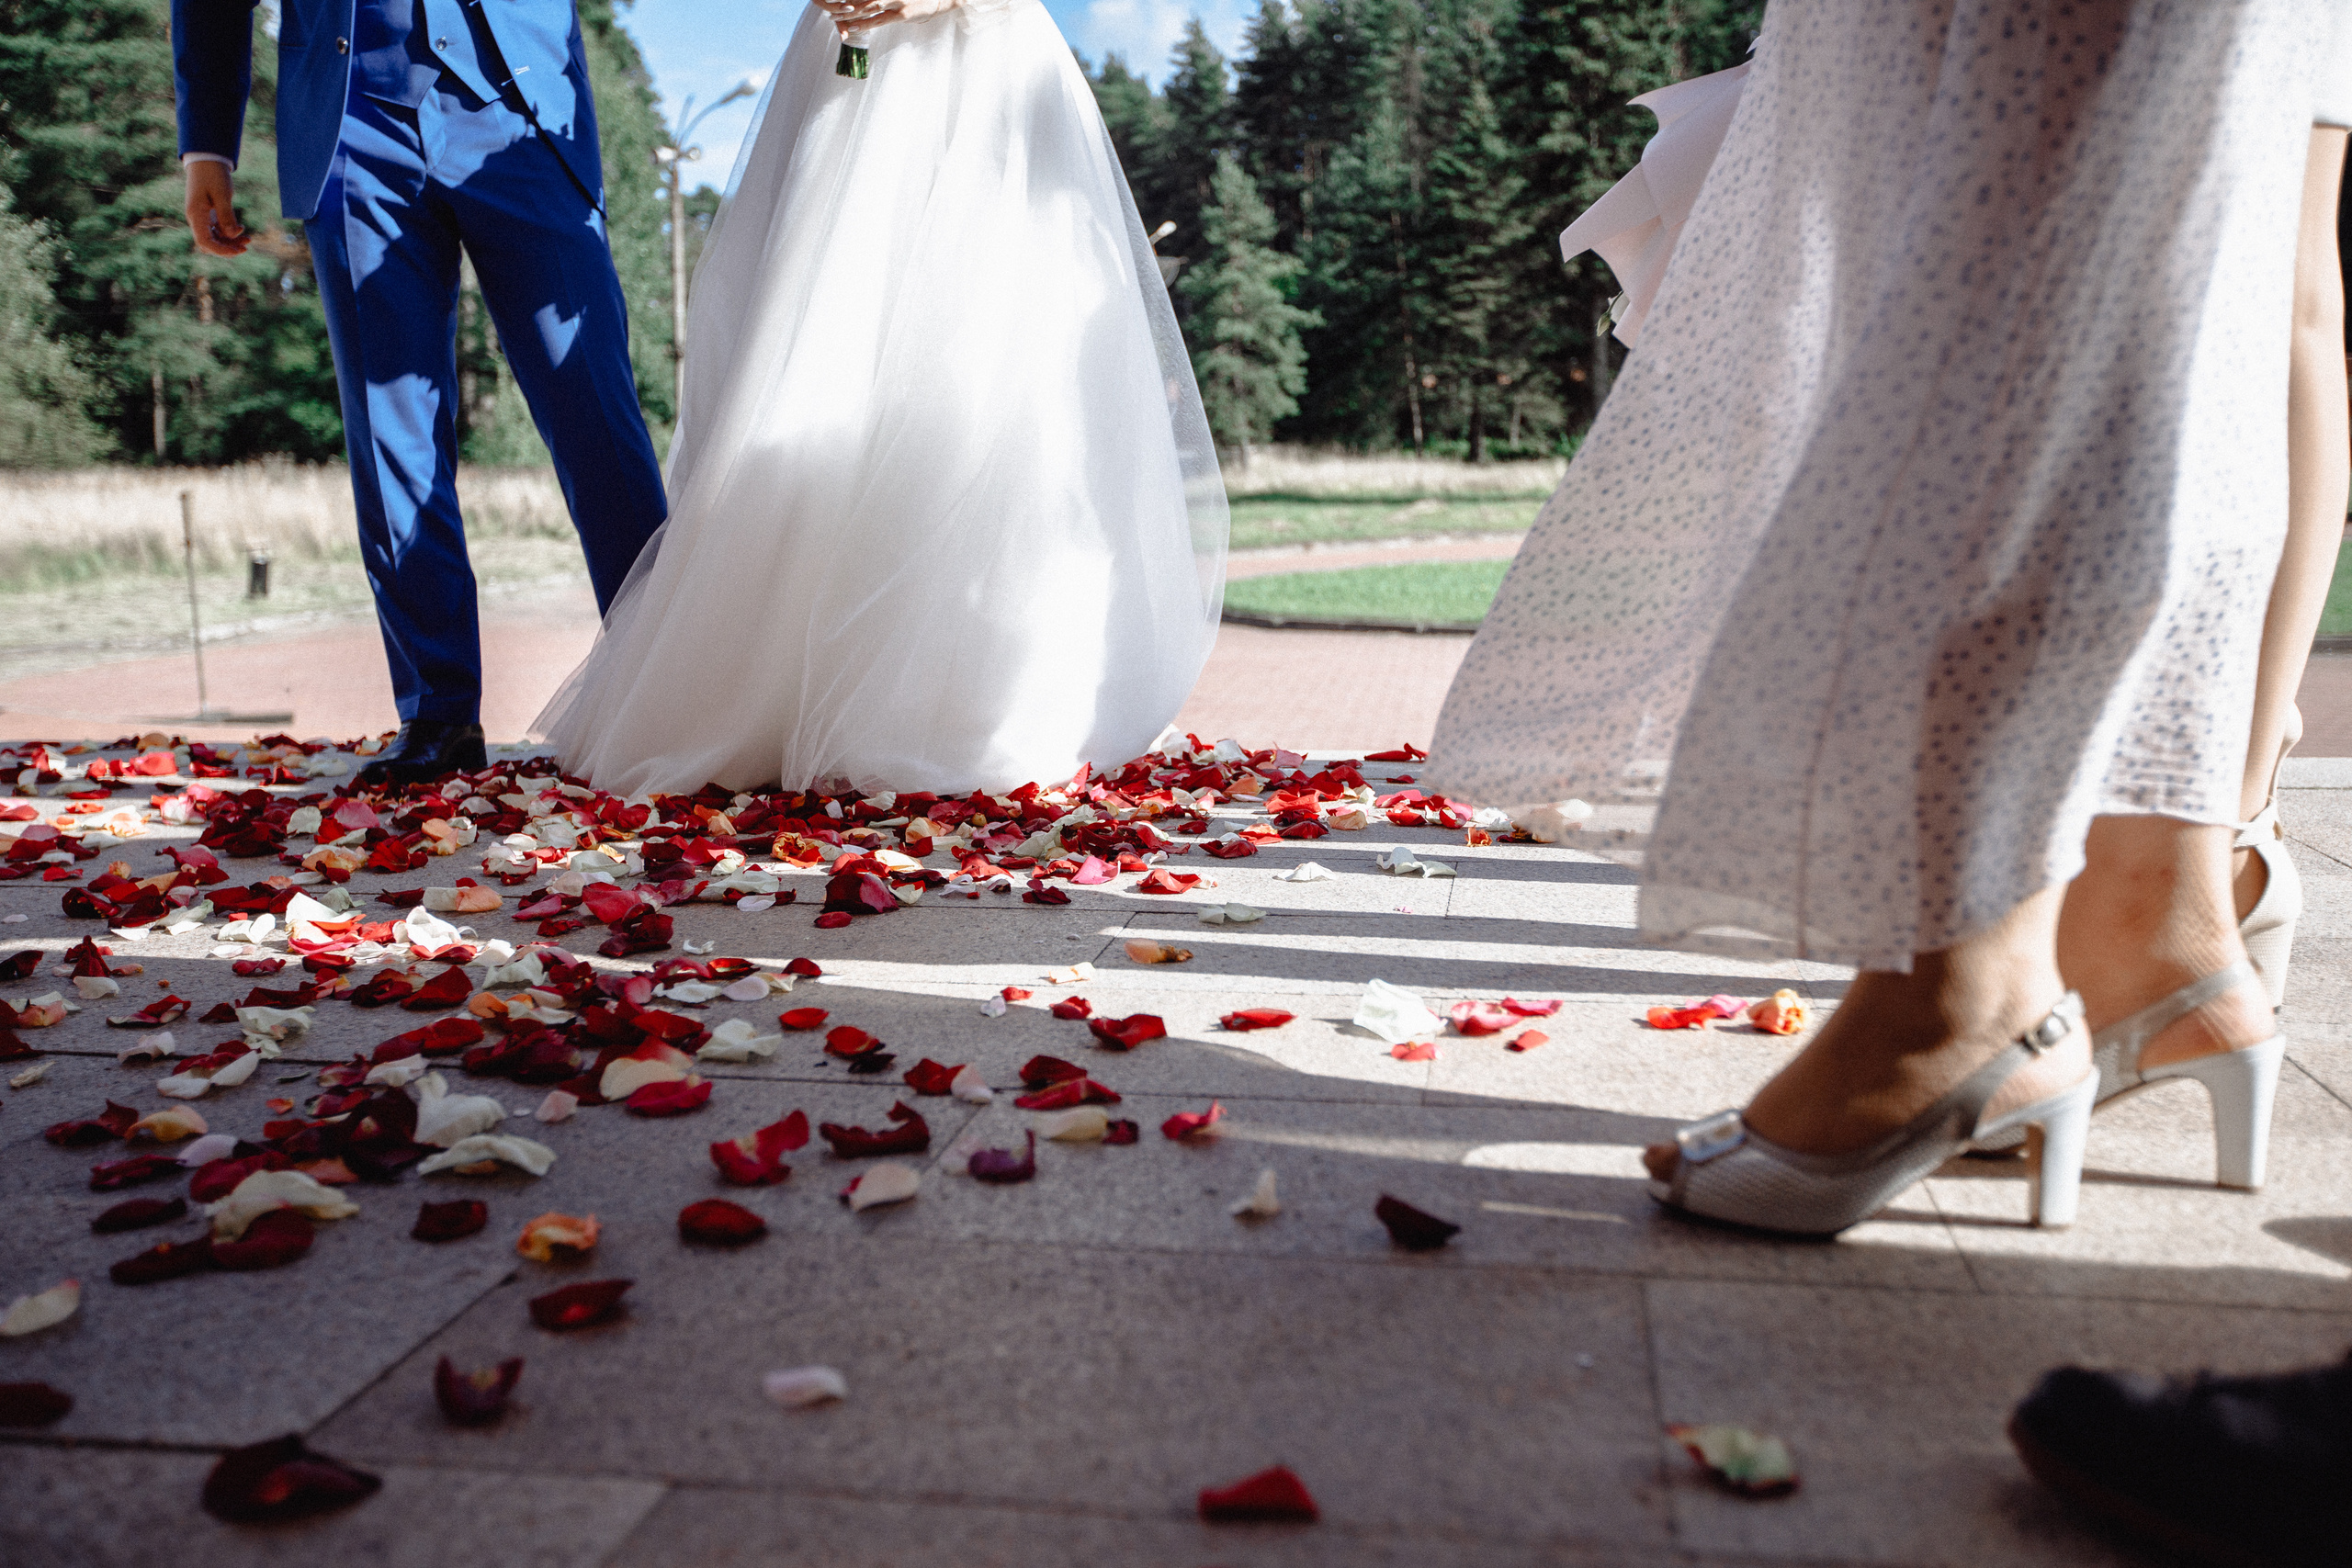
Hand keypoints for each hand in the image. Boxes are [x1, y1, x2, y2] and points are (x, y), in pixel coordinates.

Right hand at [184, 161, 248, 256]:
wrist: (207, 160)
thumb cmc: (213, 175)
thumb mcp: (223, 195)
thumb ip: (226, 216)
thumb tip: (232, 235)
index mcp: (195, 214)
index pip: (205, 242)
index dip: (221, 251)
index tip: (238, 250)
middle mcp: (195, 218)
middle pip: (209, 243)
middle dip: (226, 248)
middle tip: (245, 247)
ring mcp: (201, 217)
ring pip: (214, 238)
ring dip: (230, 241)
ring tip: (248, 239)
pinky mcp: (207, 214)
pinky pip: (217, 229)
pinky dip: (228, 232)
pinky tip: (242, 230)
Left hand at [815, 0, 961, 36]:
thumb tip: (863, 4)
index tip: (834, 3)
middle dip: (844, 4)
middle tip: (829, 10)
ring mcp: (895, 1)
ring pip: (867, 7)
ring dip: (850, 13)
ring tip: (835, 20)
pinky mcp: (902, 14)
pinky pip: (879, 19)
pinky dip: (865, 23)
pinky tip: (853, 27)